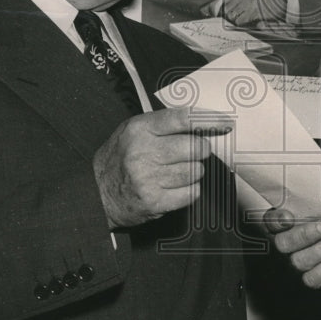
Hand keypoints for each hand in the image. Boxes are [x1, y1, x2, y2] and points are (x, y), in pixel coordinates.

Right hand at [92, 107, 231, 228]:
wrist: (94, 194)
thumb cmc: (119, 159)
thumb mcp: (133, 131)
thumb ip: (164, 125)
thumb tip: (204, 123)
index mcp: (140, 128)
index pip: (183, 118)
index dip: (209, 119)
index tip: (226, 122)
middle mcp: (143, 151)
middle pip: (196, 147)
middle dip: (200, 151)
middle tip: (191, 154)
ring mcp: (148, 178)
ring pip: (196, 171)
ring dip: (193, 172)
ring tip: (175, 173)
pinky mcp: (154, 202)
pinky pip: (192, 193)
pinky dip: (188, 191)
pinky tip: (173, 188)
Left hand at [216, 0, 286, 25]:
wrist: (281, 0)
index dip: (222, 6)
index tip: (220, 9)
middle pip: (227, 9)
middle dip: (229, 14)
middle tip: (235, 15)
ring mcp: (248, 4)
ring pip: (232, 16)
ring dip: (235, 19)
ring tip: (242, 18)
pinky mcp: (253, 13)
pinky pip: (240, 21)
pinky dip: (242, 22)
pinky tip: (247, 20)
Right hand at [264, 208, 320, 288]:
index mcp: (291, 219)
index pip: (270, 222)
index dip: (276, 220)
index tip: (289, 217)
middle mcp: (290, 242)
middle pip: (282, 244)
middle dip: (306, 234)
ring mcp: (300, 262)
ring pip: (299, 261)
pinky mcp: (313, 279)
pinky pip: (312, 279)